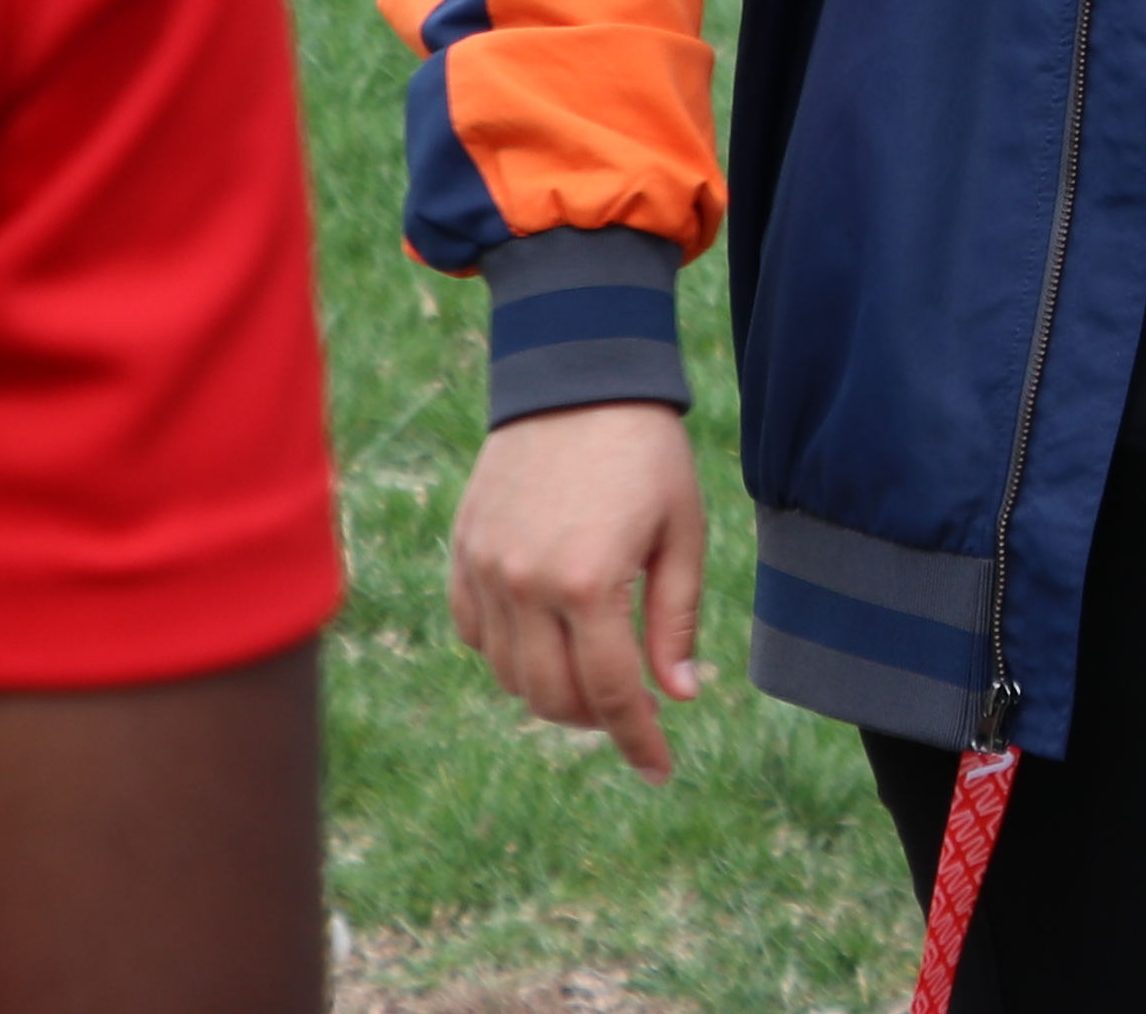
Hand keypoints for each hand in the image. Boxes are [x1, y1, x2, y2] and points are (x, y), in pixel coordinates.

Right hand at [447, 401, 710, 780]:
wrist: (576, 377)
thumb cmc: (645, 452)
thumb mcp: (682, 531)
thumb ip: (675, 620)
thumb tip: (676, 696)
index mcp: (589, 582)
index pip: (611, 693)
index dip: (638, 739)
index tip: (661, 769)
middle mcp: (526, 584)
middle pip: (553, 698)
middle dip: (598, 719)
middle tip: (632, 707)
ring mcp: (485, 569)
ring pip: (510, 676)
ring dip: (552, 691)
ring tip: (592, 671)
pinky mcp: (462, 551)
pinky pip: (474, 634)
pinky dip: (508, 654)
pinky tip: (545, 639)